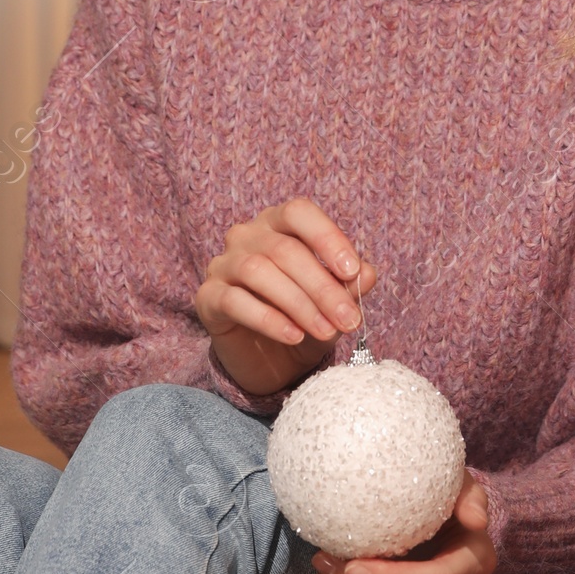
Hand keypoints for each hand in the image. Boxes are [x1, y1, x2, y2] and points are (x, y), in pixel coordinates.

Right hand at [196, 198, 377, 396]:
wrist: (268, 360)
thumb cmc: (303, 317)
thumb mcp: (332, 301)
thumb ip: (348, 284)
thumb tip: (367, 274)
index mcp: (277, 224)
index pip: (298, 213)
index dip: (327, 238)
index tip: (352, 272)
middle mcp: (246, 236)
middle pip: (284, 249)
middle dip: (322, 287)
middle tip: (348, 319)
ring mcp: (222, 265)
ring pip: (258, 271)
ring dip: (299, 304)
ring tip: (326, 331)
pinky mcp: (207, 298)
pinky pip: (235, 302)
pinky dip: (269, 319)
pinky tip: (294, 336)